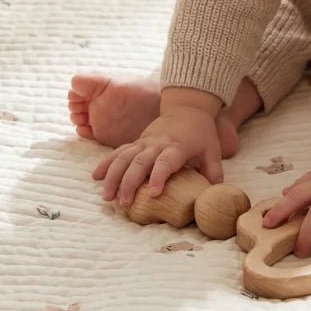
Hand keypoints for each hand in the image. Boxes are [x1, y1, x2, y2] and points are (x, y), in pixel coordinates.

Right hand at [94, 102, 222, 207]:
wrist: (187, 107)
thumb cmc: (201, 133)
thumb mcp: (213, 151)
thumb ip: (213, 173)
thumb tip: (214, 195)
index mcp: (177, 147)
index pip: (166, 162)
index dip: (159, 177)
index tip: (152, 193)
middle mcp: (157, 144)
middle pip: (139, 162)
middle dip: (129, 183)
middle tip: (124, 203)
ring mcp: (144, 142)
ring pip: (124, 158)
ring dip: (113, 177)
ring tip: (107, 197)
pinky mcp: (136, 142)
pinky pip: (118, 152)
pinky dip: (106, 163)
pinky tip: (96, 177)